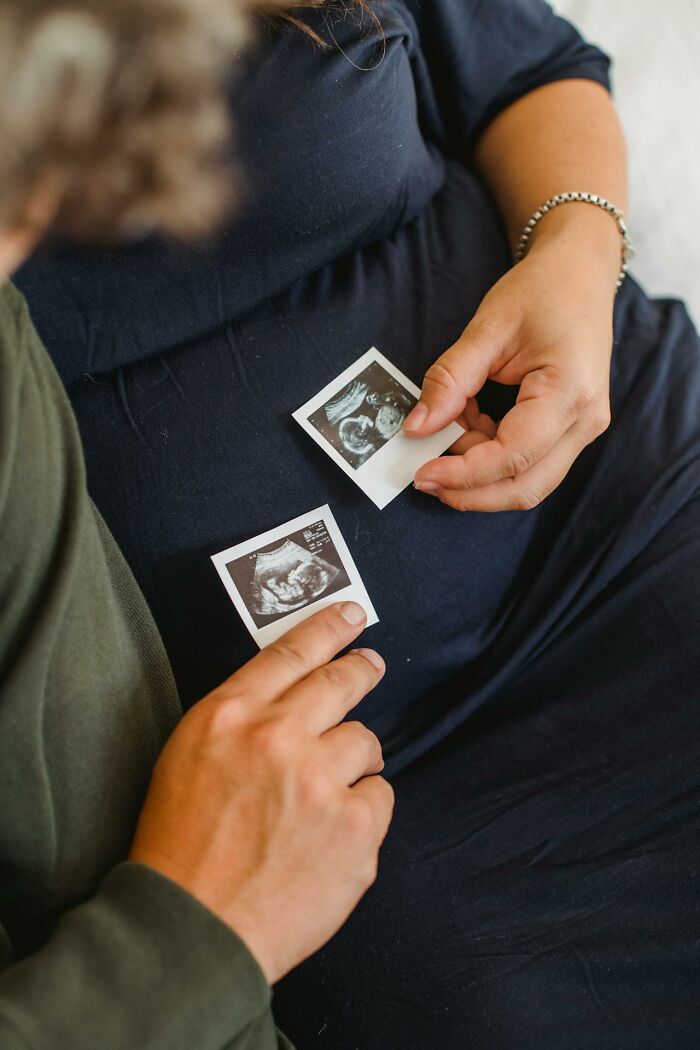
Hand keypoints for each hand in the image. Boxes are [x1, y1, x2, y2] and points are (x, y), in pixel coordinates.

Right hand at [129, 602, 392, 984]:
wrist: (192, 930)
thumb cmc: (180, 846)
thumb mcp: (187, 757)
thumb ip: (239, 717)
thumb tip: (293, 692)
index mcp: (230, 716)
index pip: (292, 652)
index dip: (328, 627)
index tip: (352, 614)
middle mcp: (279, 738)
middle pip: (342, 682)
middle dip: (361, 669)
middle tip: (370, 665)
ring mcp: (322, 783)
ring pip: (366, 742)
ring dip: (352, 761)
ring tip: (323, 796)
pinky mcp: (355, 830)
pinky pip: (380, 796)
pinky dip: (362, 811)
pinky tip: (330, 835)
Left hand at [405, 230, 616, 510]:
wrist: (581, 272)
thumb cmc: (542, 290)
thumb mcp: (487, 328)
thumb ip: (449, 381)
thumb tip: (415, 428)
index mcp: (570, 391)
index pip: (512, 456)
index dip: (464, 474)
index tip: (421, 472)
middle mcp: (585, 420)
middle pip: (525, 487)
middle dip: (470, 492)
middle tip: (424, 477)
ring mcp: (583, 429)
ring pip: (526, 481)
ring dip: (479, 470)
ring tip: (450, 426)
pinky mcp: (570, 430)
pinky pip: (528, 462)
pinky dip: (490, 454)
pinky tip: (470, 422)